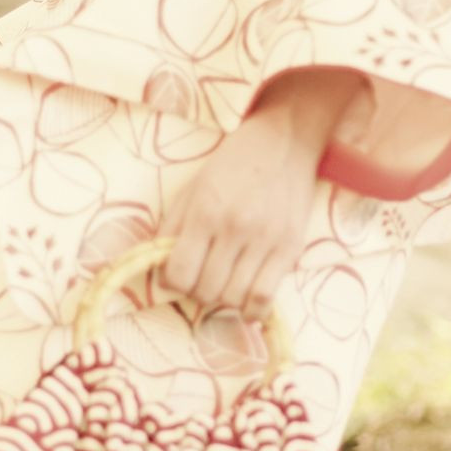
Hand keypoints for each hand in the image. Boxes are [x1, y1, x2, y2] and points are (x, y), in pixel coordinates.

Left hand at [163, 69, 364, 314]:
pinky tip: (245, 302)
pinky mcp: (290, 248)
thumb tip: (160, 270)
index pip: (179, 274)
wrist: (284, 141)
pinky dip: (252, 309)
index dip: (171, 283)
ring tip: (222, 282)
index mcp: (206, 211)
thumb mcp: (192, 188)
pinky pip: (266, 297)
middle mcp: (236, 229)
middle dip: (196, 291)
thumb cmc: (233, 163)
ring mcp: (266, 241)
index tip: (175, 275)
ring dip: (222, 299)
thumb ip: (172, 228)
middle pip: (206, 291)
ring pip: (234, 298)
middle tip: (200, 277)